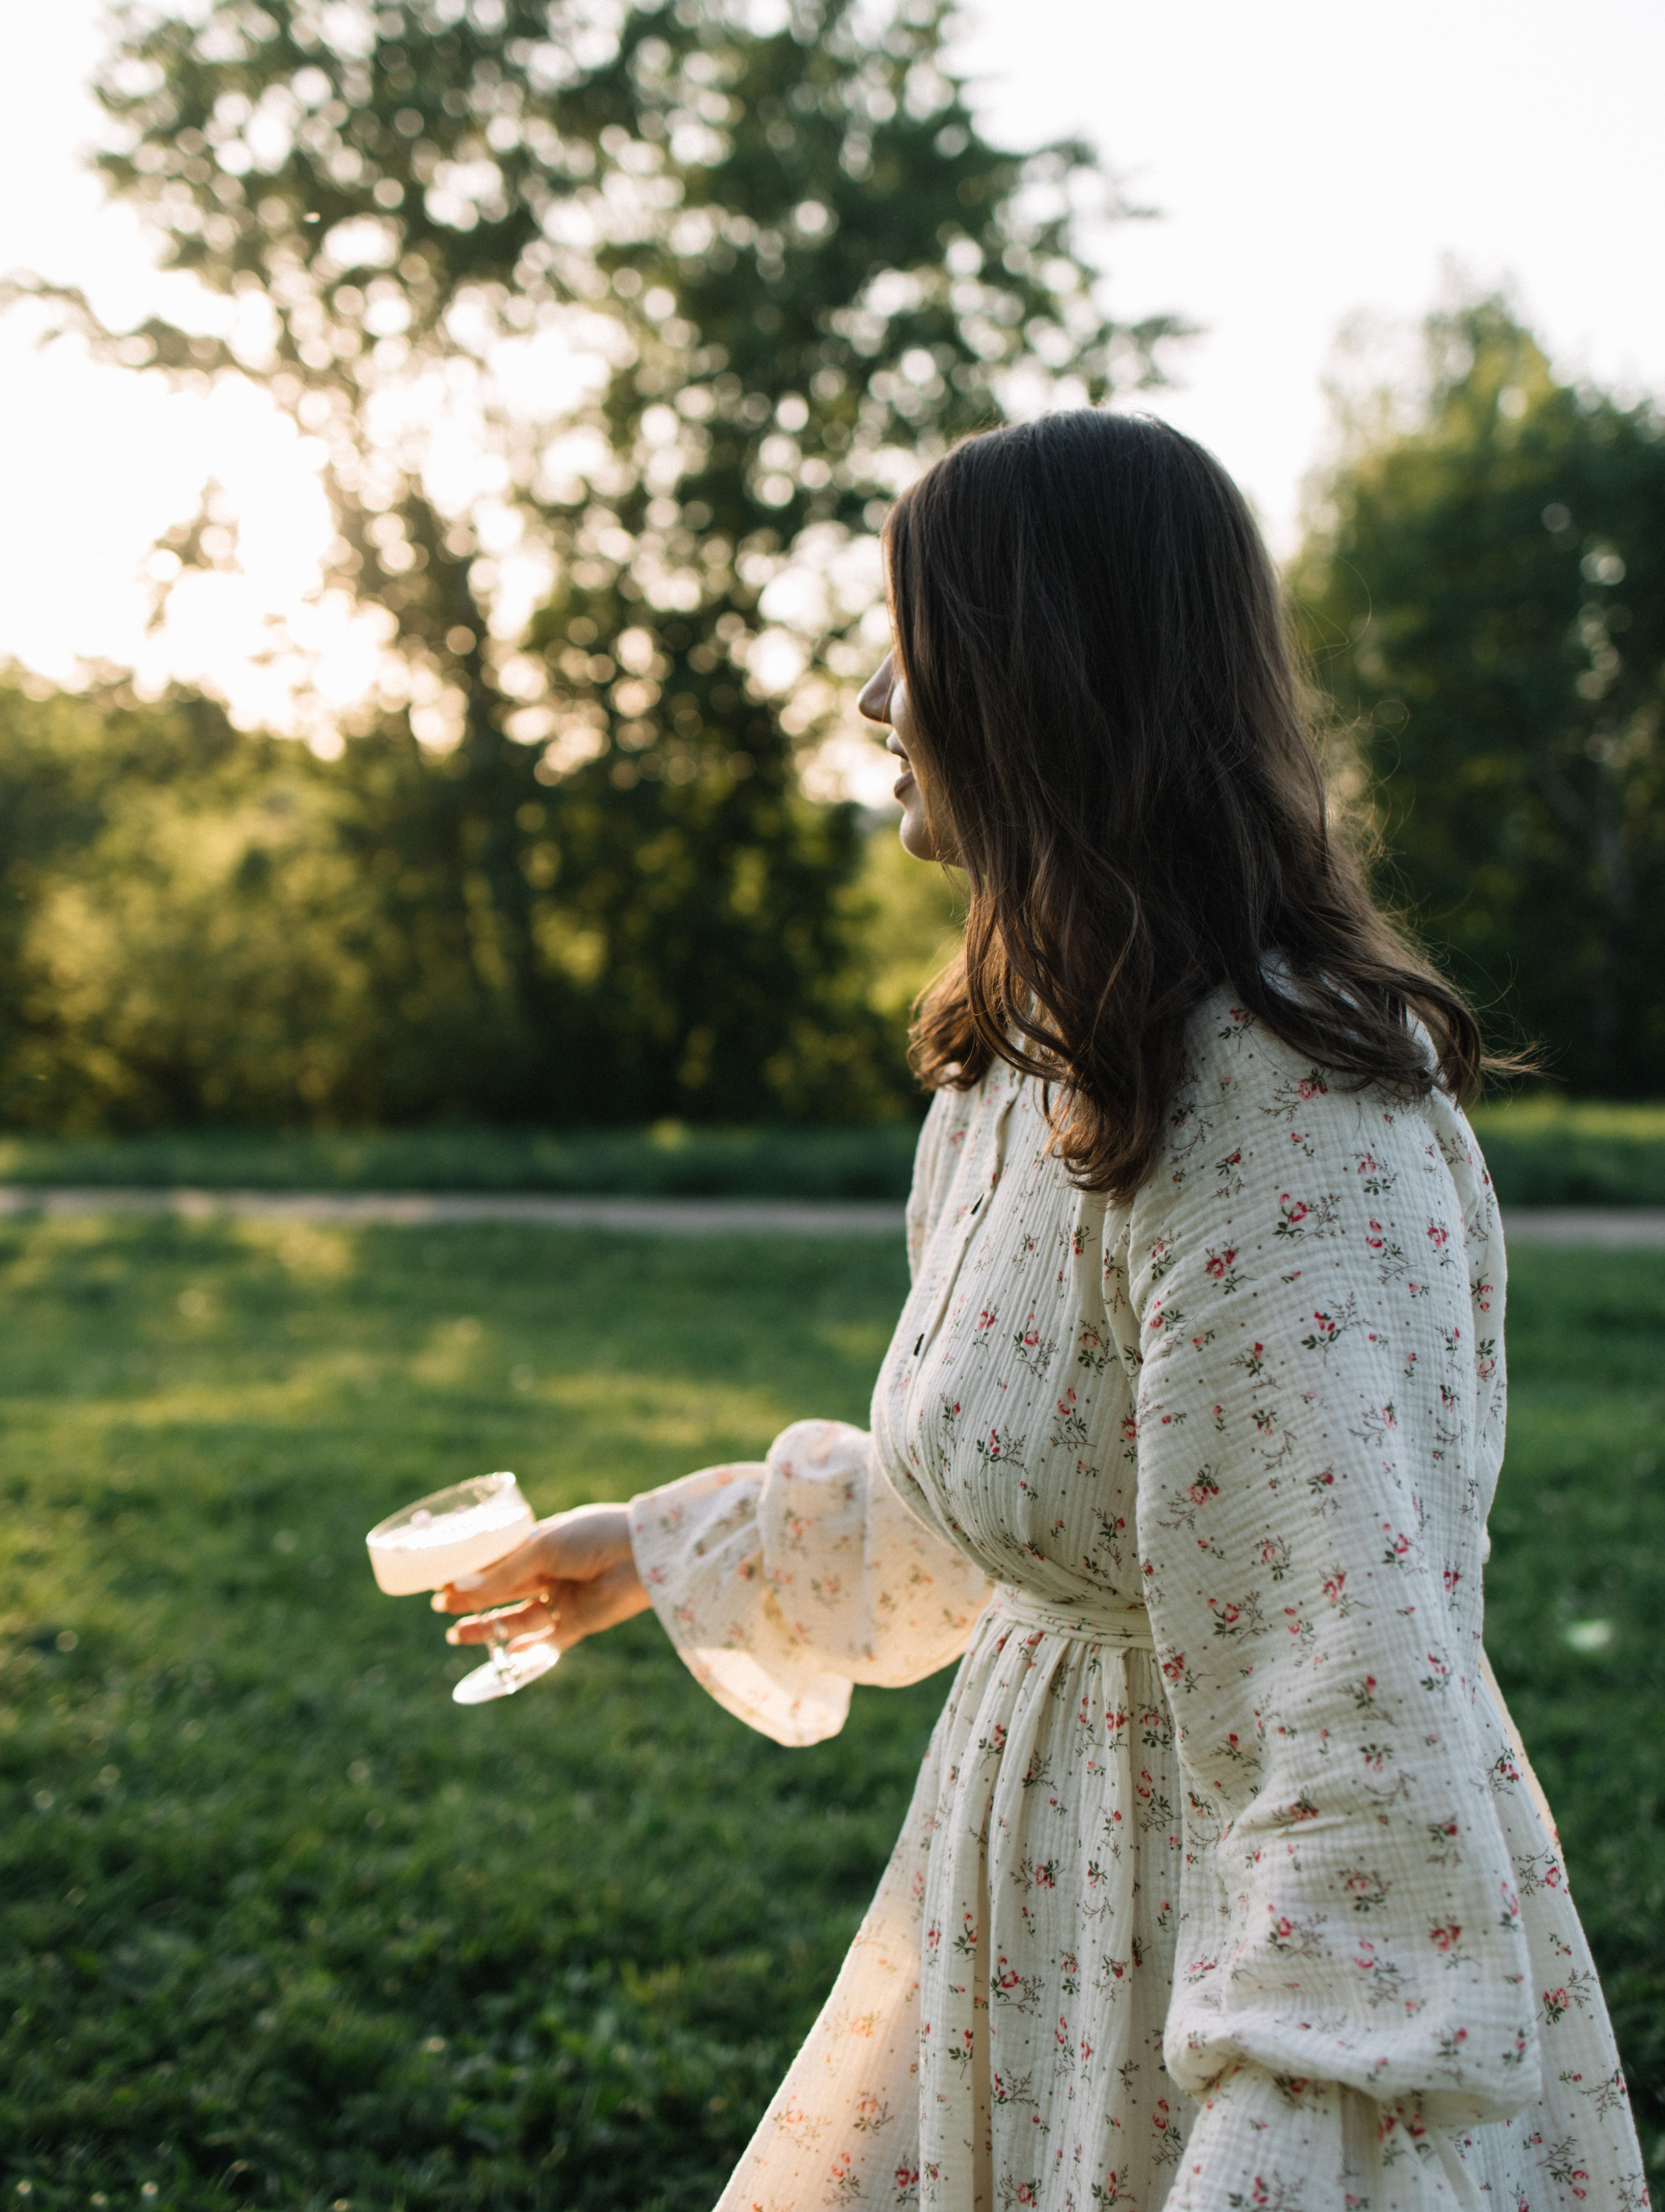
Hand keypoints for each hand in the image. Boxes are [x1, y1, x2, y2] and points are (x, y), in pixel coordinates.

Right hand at [431, 1501, 649, 1653]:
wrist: (643, 1554)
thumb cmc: (593, 1537)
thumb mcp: (543, 1548)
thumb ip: (504, 1574)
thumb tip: (459, 1589)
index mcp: (543, 1543)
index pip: (499, 1562)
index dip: (472, 1574)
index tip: (441, 1582)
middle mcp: (551, 1572)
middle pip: (504, 1592)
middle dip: (473, 1601)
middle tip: (441, 1608)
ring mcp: (564, 1598)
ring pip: (518, 1618)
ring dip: (489, 1626)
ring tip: (455, 1634)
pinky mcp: (580, 1623)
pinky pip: (547, 1643)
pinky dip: (526, 1650)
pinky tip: (504, 1653)